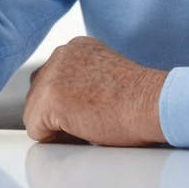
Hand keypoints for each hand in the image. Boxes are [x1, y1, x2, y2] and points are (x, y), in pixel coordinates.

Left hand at [23, 36, 167, 146]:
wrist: (154, 104)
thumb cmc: (142, 100)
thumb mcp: (106, 78)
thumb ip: (81, 81)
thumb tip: (67, 106)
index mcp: (76, 48)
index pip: (52, 78)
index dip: (67, 104)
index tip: (91, 111)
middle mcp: (61, 53)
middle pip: (38, 92)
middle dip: (57, 114)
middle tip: (90, 123)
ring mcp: (52, 73)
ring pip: (34, 110)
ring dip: (56, 126)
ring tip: (89, 126)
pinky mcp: (49, 96)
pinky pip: (35, 128)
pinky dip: (54, 139)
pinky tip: (83, 133)